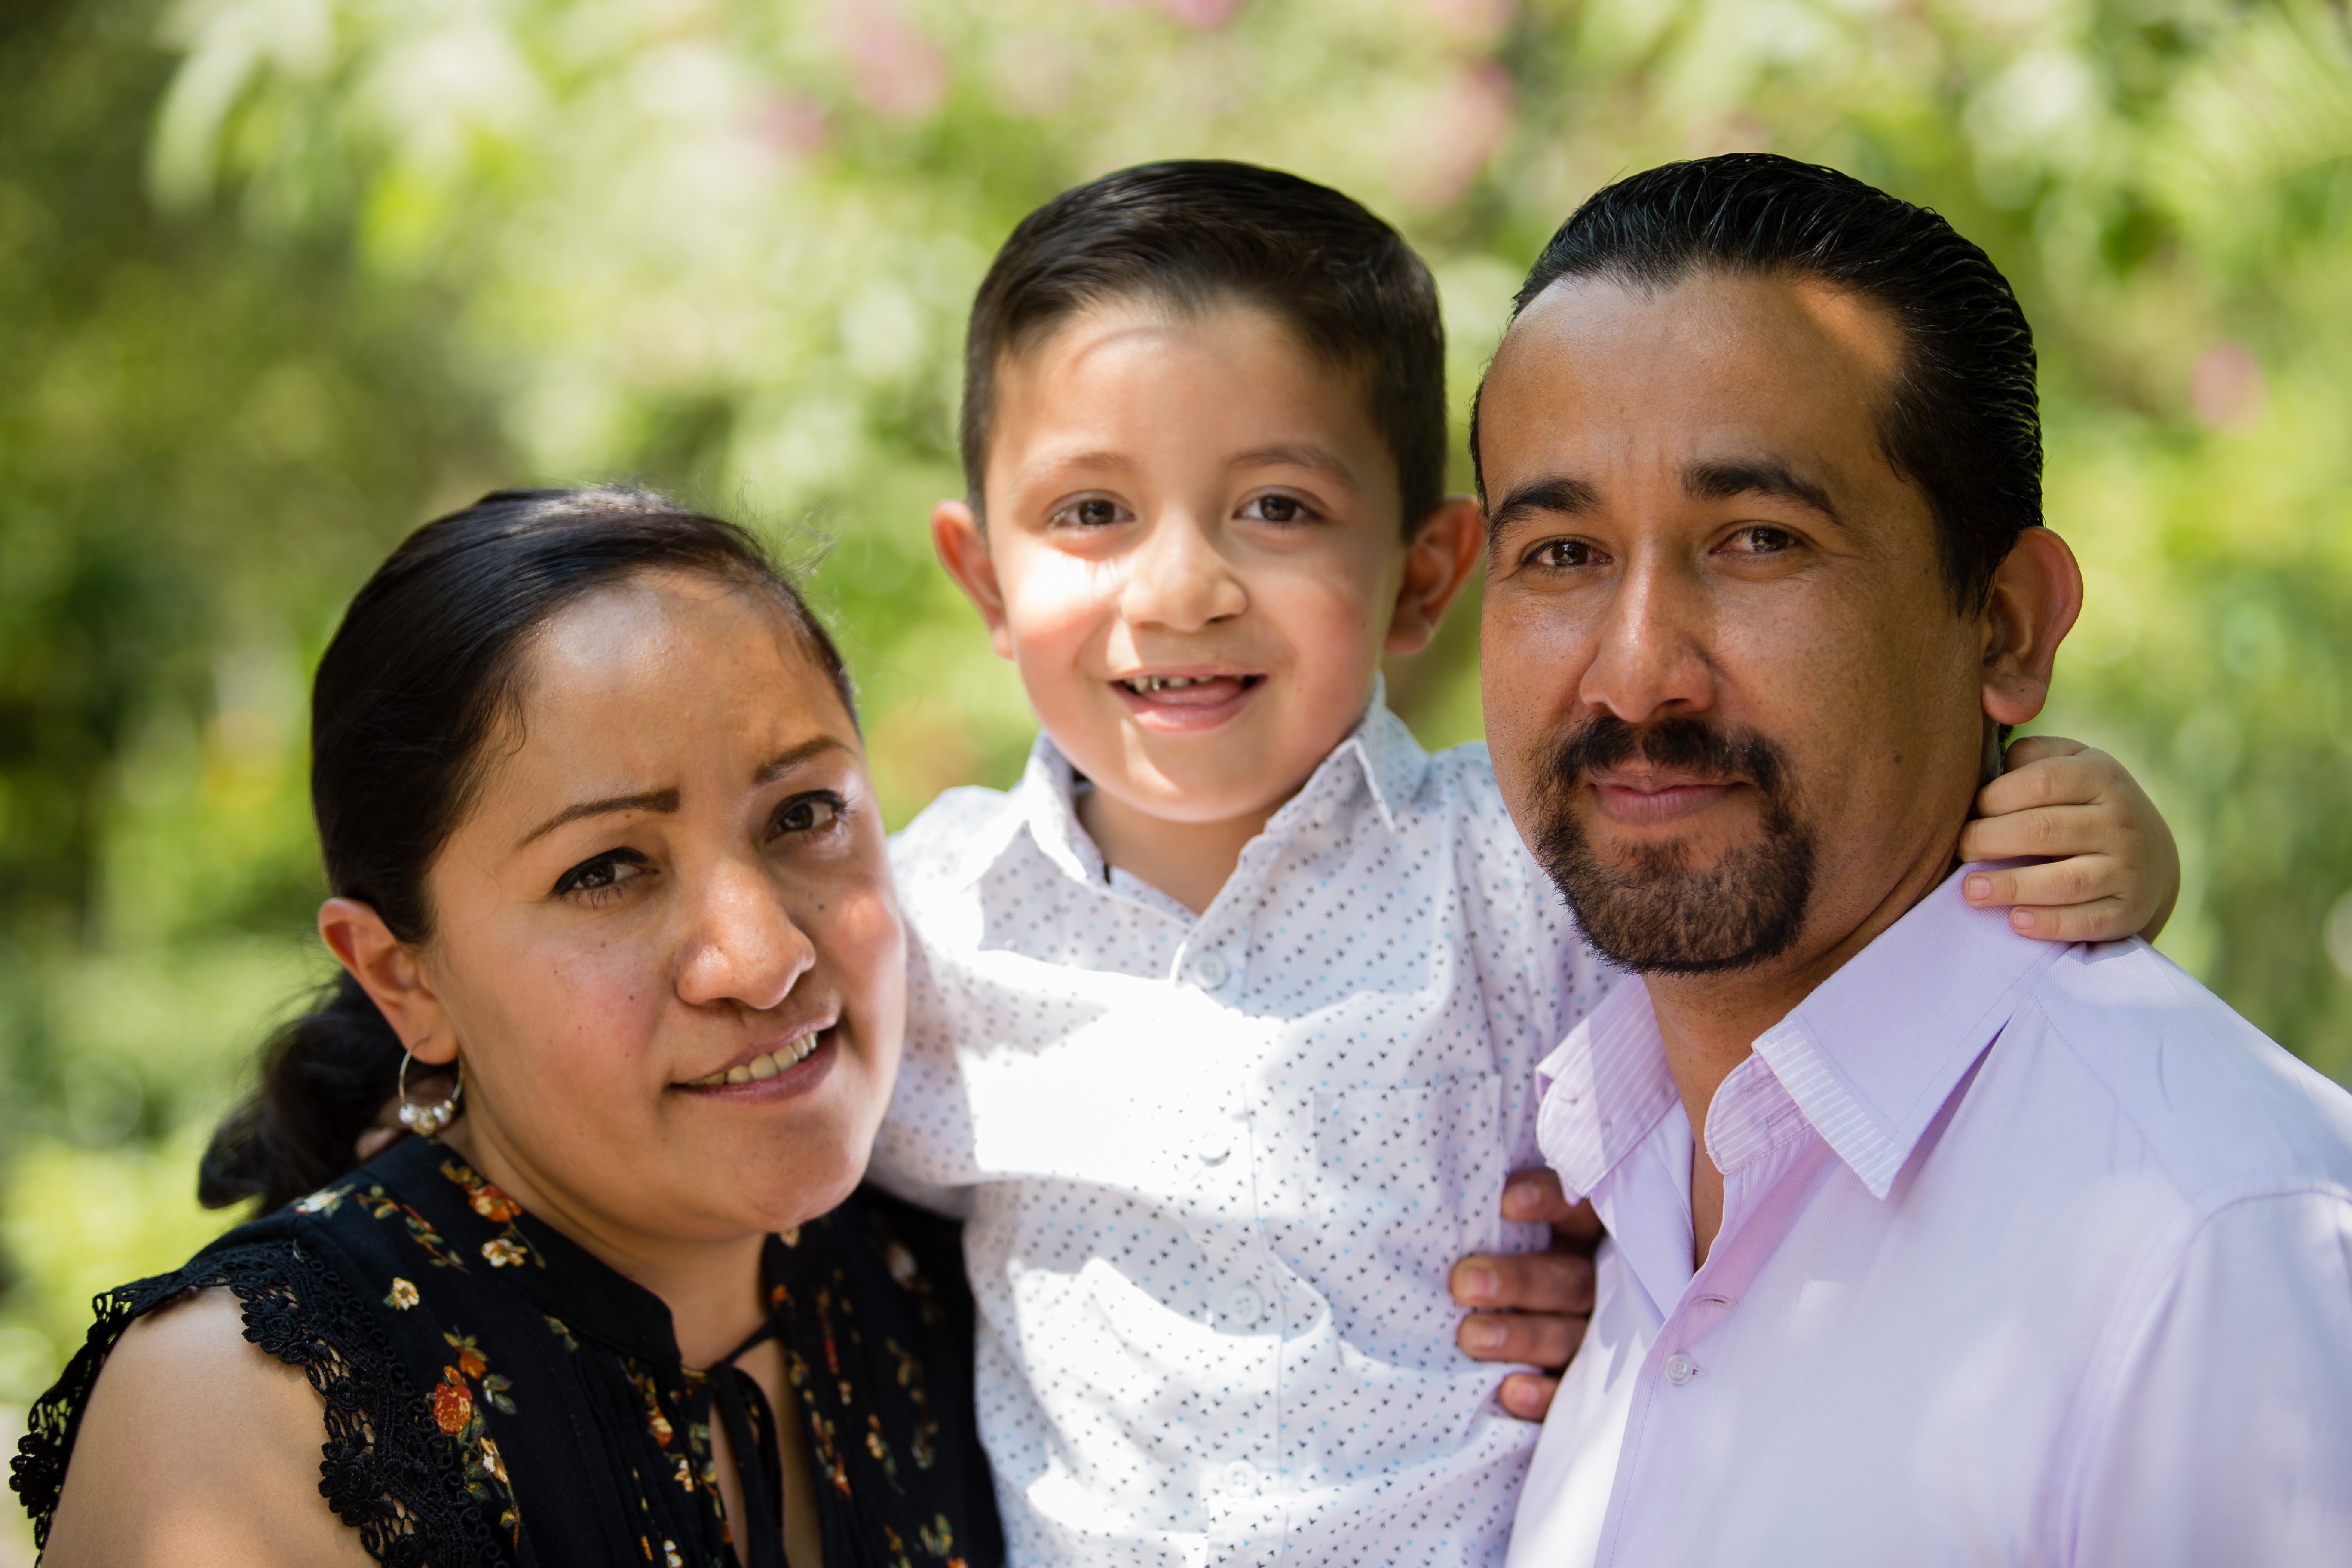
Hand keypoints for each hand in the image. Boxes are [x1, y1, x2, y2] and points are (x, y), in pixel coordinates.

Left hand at [1450, 1168, 1600, 1421]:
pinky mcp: (1578, 1383)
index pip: (1574, 1208)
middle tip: (1464, 1283)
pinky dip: (1544, 1394)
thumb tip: (1421, 1184)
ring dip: (1522, 1336)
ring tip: (1471, 1337)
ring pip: (1568, 1334)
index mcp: (1574, 1234)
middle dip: (1519, 1280)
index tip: (1506, 1201)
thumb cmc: (1476, 1260)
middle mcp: (1589, 1281)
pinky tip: (1511, 1391)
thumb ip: (1478, 1215)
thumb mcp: (1486, 1232)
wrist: (1484, 1337)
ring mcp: (1589, 1335)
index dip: (1548, 1201)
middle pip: (1568, 1279)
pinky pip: (1568, 1391)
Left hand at [1958, 735, 2180, 943]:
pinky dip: (2050, 924)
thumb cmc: (2087, 804)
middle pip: (2044, 829)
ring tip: (1972, 891)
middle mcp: (2121, 821)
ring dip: (2013, 886)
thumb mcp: (2073, 764)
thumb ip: (2034, 756)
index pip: (2041, 782)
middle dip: (1990, 840)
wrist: (2152, 857)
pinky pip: (2087, 920)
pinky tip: (2014, 922)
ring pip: (2066, 880)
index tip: (1967, 812)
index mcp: (2102, 776)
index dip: (1995, 798)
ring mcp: (2129, 869)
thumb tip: (1993, 761)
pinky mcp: (2129, 911)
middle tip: (1958, 851)